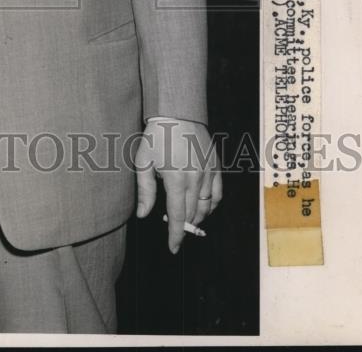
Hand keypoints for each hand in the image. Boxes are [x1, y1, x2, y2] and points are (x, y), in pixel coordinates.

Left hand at [134, 117, 221, 253]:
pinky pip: (218, 195)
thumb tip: (144, 215)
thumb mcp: (144, 161)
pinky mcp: (216, 166)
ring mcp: (209, 173)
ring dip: (196, 218)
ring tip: (186, 220)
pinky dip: (211, 206)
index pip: (177, 217)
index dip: (175, 235)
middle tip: (175, 232)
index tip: (173, 248)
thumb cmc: (157, 135)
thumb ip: (145, 190)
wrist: (179, 112)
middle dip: (183, 227)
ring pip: (206, 207)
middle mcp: (196, 179)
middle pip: (191, 214)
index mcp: (177, 180)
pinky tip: (202, 207)